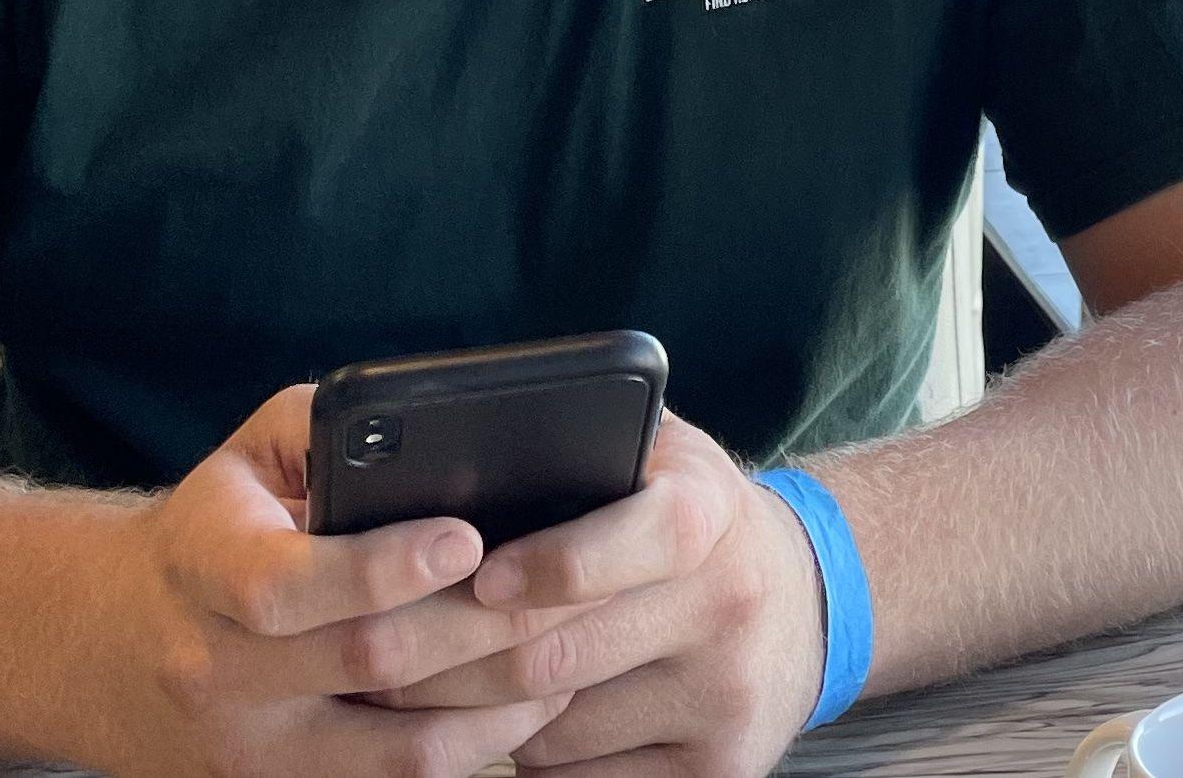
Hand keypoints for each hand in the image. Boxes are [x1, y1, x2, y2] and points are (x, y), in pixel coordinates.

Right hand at [77, 385, 581, 777]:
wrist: (115, 645)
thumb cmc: (216, 526)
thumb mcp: (248, 452)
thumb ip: (326, 423)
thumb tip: (422, 416)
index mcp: (203, 566)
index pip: (286, 584)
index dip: (382, 566)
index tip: (468, 537)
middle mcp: (217, 673)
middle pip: (366, 664)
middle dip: (480, 627)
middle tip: (565, 589)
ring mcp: (248, 754)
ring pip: (394, 753)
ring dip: (495, 708)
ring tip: (566, 654)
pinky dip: (471, 756)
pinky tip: (525, 711)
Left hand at [384, 413, 826, 777]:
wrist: (806, 601)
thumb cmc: (695, 516)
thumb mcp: (661, 455)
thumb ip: (588, 438)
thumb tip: (464, 447)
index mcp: (710, 512)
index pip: (640, 538)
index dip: (554, 562)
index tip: (479, 575)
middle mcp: (728, 605)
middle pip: (565, 653)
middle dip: (453, 657)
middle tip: (377, 655)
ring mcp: (726, 700)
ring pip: (558, 729)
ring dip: (482, 713)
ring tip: (431, 684)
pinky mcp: (719, 774)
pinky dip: (532, 757)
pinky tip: (509, 721)